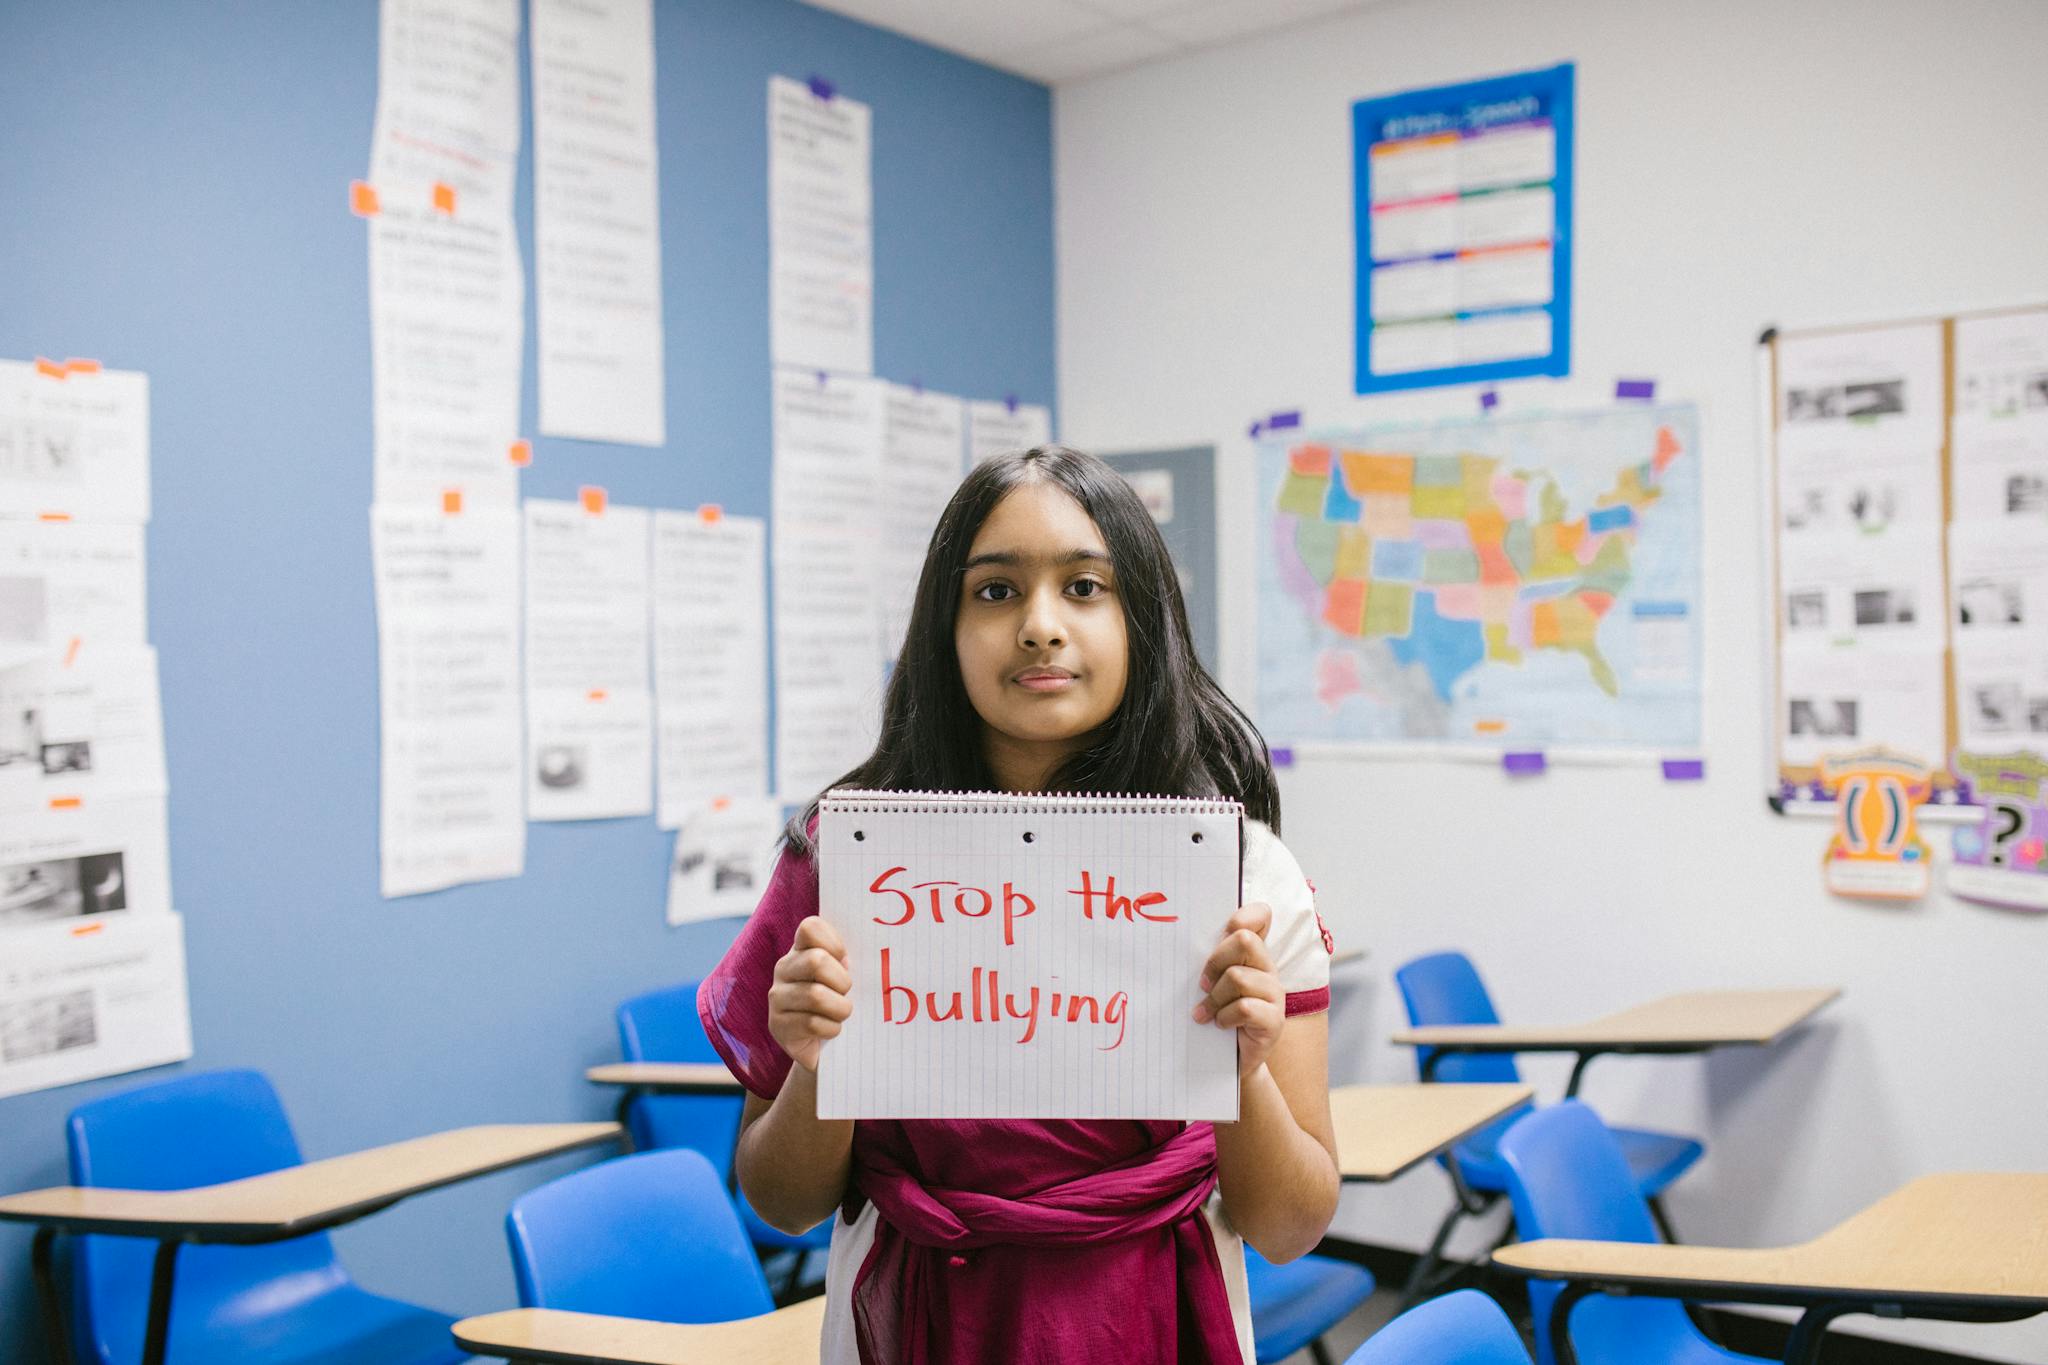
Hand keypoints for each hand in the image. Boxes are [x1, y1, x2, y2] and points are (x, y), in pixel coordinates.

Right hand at [770, 917, 852, 1073]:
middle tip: (845, 993)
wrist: (821, 1049)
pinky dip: (831, 1029)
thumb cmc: (838, 1004)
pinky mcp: (777, 1025)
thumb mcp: (843, 978)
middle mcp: (784, 969)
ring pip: (815, 995)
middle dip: (841, 981)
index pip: (810, 927)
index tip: (844, 959)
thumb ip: (847, 962)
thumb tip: (858, 959)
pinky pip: (812, 1023)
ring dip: (840, 1008)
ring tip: (842, 1014)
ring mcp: (777, 997)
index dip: (833, 942)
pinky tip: (831, 1030)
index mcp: (801, 950)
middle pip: (816, 961)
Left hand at [1194, 902, 1283, 1078]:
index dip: (1244, 916)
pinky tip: (1219, 1024)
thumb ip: (1209, 961)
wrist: (1232, 1060)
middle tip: (1202, 983)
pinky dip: (1225, 1016)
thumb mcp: (1211, 984)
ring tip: (1205, 1013)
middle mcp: (1268, 969)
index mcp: (1254, 955)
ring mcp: (1275, 995)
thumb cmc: (1218, 1015)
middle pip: (1245, 940)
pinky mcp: (1275, 1021)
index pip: (1261, 916)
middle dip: (1215, 961)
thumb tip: (1179, 939)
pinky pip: (1245, 1007)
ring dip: (1214, 997)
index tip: (1223, 932)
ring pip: (1238, 977)